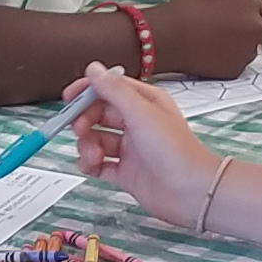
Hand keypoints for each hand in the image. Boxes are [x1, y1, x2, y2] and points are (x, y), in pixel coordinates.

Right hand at [66, 65, 225, 225]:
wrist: (192, 192)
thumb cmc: (176, 150)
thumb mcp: (141, 113)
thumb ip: (114, 90)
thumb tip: (94, 69)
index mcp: (144, 103)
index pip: (109, 89)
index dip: (87, 92)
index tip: (69, 98)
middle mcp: (137, 124)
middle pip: (99, 115)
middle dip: (84, 121)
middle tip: (79, 130)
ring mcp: (132, 149)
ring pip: (97, 140)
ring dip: (87, 146)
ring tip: (92, 155)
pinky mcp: (127, 173)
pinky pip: (100, 165)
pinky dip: (91, 165)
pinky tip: (91, 166)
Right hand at [143, 0, 261, 81]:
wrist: (169, 36)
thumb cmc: (184, 10)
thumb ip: (230, 6)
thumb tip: (231, 12)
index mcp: (249, 4)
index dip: (253, 16)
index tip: (240, 19)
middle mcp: (255, 28)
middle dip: (255, 33)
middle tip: (232, 34)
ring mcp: (247, 51)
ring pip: (251, 50)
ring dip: (241, 47)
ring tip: (215, 45)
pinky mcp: (235, 70)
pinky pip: (237, 64)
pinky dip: (228, 61)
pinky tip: (210, 56)